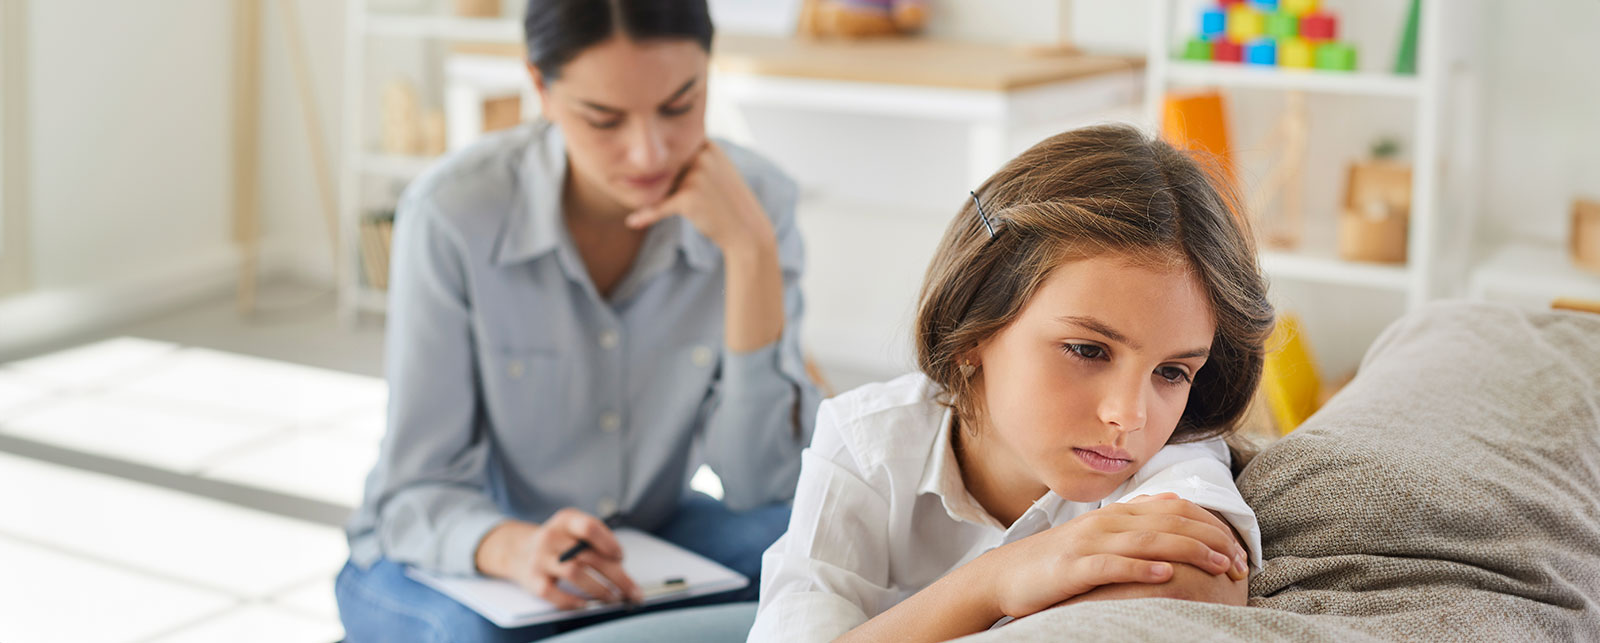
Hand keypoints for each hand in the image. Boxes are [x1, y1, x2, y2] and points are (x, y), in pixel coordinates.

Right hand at [474, 509, 641, 609]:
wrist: (517, 549)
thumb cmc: (558, 541)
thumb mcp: (573, 530)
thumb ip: (595, 543)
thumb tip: (622, 570)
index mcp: (566, 520)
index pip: (589, 528)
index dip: (609, 543)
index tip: (621, 557)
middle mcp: (551, 537)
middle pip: (588, 556)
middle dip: (617, 576)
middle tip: (632, 591)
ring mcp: (540, 558)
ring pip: (574, 574)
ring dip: (599, 589)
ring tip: (613, 598)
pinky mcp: (532, 579)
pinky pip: (553, 593)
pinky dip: (572, 601)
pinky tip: (586, 604)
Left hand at [623, 142, 775, 255]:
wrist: (747, 229)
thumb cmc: (728, 201)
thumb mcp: (716, 169)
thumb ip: (693, 158)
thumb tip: (657, 156)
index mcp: (708, 145)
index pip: (672, 150)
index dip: (664, 164)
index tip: (660, 177)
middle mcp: (702, 156)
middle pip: (664, 166)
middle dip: (658, 181)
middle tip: (673, 197)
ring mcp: (695, 175)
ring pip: (660, 186)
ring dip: (657, 198)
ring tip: (678, 209)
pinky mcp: (689, 197)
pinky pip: (659, 206)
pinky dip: (646, 215)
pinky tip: (633, 222)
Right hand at [974, 492, 1248, 619]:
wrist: (1004, 575)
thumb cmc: (1055, 560)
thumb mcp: (1097, 533)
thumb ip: (1133, 517)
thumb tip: (1170, 501)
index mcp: (1116, 514)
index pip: (1175, 509)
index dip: (1211, 524)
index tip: (1238, 547)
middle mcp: (1107, 522)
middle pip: (1169, 523)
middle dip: (1210, 540)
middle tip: (1240, 562)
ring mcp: (1089, 543)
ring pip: (1148, 541)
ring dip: (1189, 552)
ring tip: (1219, 565)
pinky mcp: (1074, 567)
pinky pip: (1112, 566)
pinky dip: (1142, 569)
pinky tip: (1167, 576)